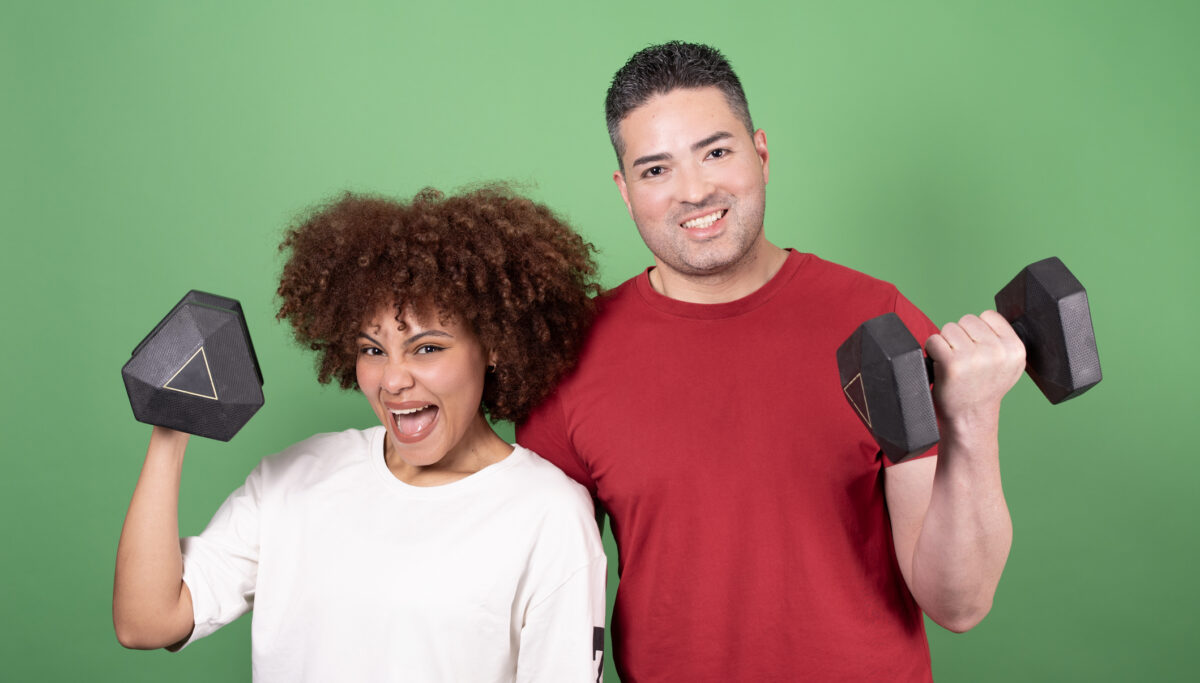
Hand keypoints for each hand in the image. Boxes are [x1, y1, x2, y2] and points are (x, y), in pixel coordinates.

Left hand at [925, 310, 1025, 433]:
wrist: (970, 418)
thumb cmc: (984, 389)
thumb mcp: (1009, 365)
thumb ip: (1004, 340)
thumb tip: (991, 317)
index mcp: (1015, 349)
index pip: (989, 315)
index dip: (978, 331)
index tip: (978, 349)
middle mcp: (997, 352)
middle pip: (967, 320)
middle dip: (961, 336)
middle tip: (965, 360)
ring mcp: (974, 357)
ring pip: (949, 328)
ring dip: (946, 344)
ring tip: (955, 365)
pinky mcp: (952, 364)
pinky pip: (934, 340)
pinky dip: (932, 351)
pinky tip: (942, 366)